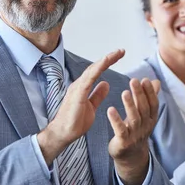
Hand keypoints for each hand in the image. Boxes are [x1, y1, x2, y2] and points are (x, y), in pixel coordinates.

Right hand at [37, 49, 124, 165]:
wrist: (63, 133)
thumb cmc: (75, 122)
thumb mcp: (91, 107)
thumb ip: (97, 95)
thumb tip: (106, 84)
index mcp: (83, 87)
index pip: (96, 71)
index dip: (107, 63)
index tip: (119, 55)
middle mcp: (79, 84)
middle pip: (95, 67)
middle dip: (108, 58)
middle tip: (121, 50)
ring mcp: (77, 88)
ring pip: (92, 70)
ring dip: (104, 61)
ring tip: (116, 53)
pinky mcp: (77, 94)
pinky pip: (88, 79)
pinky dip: (97, 69)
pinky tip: (104, 63)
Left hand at [108, 78, 160, 184]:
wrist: (130, 156)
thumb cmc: (136, 130)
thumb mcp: (144, 115)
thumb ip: (149, 98)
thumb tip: (156, 82)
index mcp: (151, 119)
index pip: (153, 104)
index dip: (149, 92)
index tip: (144, 79)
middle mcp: (145, 127)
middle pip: (144, 109)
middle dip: (139, 95)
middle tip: (133, 80)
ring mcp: (135, 135)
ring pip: (134, 119)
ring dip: (130, 105)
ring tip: (124, 92)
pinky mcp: (124, 142)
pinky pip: (121, 130)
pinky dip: (116, 120)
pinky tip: (110, 110)